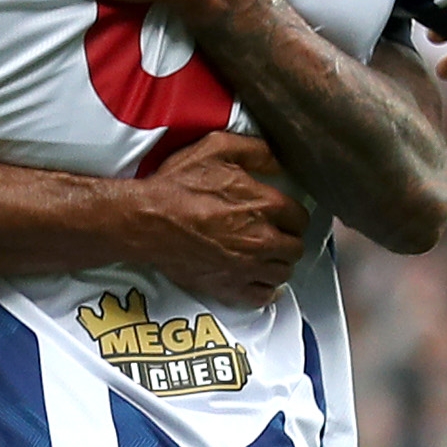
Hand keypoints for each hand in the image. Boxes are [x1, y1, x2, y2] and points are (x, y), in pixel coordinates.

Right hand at [126, 130, 305, 311]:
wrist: (146, 221)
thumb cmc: (177, 185)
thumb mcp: (216, 149)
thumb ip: (255, 151)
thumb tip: (278, 162)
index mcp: (265, 205)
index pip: (300, 217)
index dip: (292, 215)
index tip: (282, 215)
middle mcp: (262, 240)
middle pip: (295, 248)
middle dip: (288, 240)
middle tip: (276, 235)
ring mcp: (246, 267)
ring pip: (282, 273)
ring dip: (278, 264)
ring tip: (266, 257)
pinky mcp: (227, 287)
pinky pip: (261, 297)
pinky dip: (265, 290)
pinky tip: (258, 280)